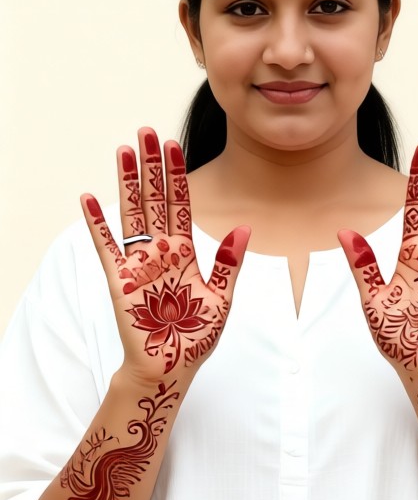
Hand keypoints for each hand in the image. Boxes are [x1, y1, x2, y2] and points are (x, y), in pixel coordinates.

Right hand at [82, 127, 249, 382]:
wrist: (171, 366)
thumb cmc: (196, 338)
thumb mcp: (222, 299)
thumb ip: (228, 263)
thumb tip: (244, 228)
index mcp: (185, 254)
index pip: (180, 205)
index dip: (177, 175)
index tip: (174, 145)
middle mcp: (160, 252)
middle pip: (154, 200)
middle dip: (152, 166)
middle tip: (147, 132)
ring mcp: (139, 263)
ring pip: (132, 213)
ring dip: (128, 182)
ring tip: (125, 151)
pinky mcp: (121, 279)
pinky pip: (106, 246)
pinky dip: (98, 223)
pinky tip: (90, 199)